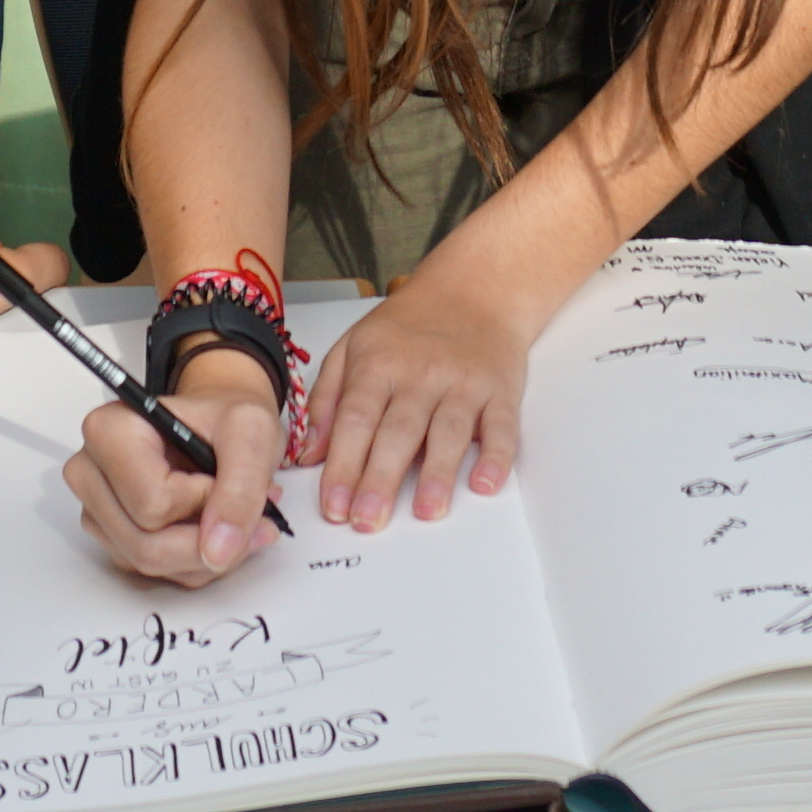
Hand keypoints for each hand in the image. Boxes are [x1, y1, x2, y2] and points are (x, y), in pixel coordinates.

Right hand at [68, 352, 286, 585]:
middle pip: (145, 545)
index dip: (203, 502)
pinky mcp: (112, 537)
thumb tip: (218, 552)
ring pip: (150, 564)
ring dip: (205, 554)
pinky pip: (156, 572)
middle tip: (249, 511)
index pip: (152, 504)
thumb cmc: (227, 421)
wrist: (222, 428)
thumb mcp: (252, 432)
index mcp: (108, 431)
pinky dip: (196, 561)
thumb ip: (241, 489)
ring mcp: (98, 510)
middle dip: (208, 539)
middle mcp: (90, 472)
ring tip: (234, 516)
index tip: (221, 477)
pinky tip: (213, 529)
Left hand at [291, 277, 531, 531]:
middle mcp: (421, 374)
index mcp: (379, 364)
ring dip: (437, 473)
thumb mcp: (354, 347)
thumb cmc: (410, 326)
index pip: (355, 420)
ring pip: (448, 430)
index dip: (343, 465)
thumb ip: (328, 399)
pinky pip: (501, 426)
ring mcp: (463, 382)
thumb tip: (310, 455)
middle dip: (380, 479)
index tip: (333, 506)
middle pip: (398, 431)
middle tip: (367, 520)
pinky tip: (484, 483)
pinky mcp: (500, 391)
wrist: (475, 290)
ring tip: (425, 512)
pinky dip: (496, 456)